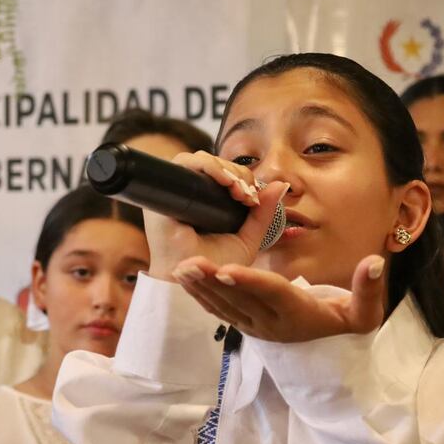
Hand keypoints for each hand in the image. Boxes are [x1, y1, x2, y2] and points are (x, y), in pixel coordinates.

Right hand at [145, 151, 288, 281]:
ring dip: (224, 169)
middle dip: (236, 173)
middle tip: (247, 196)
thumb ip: (263, 213)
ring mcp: (173, 193)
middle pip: (212, 164)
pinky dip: (208, 166)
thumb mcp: (247, 237)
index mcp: (203, 203)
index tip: (253, 199)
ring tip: (238, 192)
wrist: (197, 284)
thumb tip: (280, 184)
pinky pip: (184, 164)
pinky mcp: (163, 193)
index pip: (221, 174)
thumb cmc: (217, 268)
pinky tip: (225, 182)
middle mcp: (187, 195)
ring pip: (199, 159)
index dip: (240, 177)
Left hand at [171, 254, 386, 341]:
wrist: (331, 347)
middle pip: (240, 299)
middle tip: (188, 264)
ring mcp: (256, 327)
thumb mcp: (364, 312)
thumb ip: (368, 289)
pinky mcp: (246, 327)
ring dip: (201, 289)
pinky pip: (221, 312)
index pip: (271, 293)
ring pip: (225, 307)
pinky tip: (186, 283)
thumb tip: (374, 261)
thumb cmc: (346, 324)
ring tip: (180, 271)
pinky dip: (202, 297)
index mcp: (296, 313)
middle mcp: (271, 323)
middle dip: (213, 281)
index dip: (249, 281)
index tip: (226, 268)